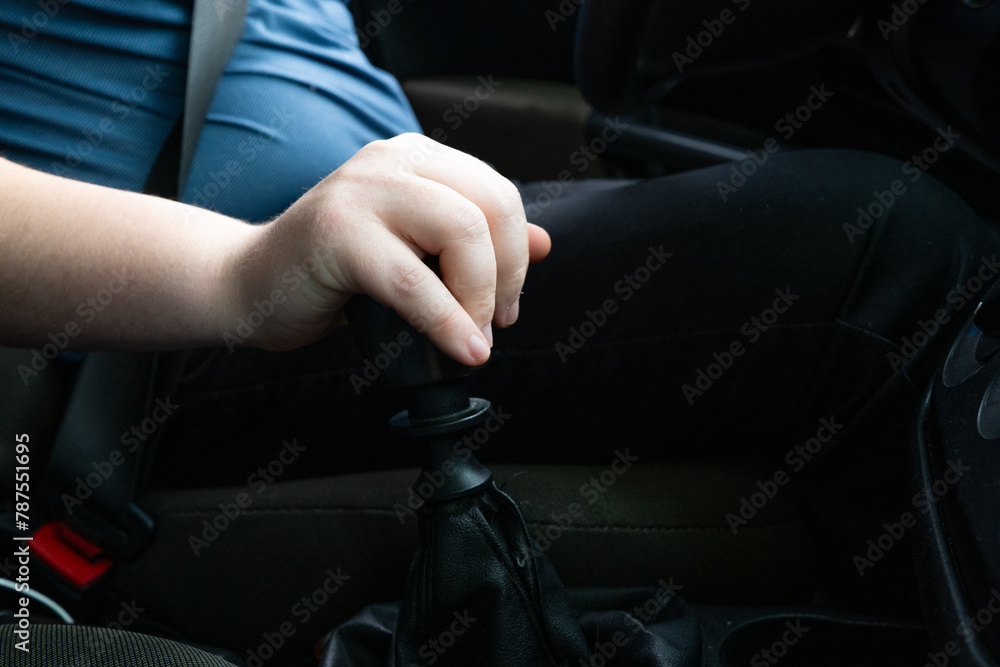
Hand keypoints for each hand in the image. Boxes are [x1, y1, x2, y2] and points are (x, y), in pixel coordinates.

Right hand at [231, 133, 551, 364]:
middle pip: (490, 208)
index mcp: (415, 157)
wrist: (248, 285)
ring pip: (461, 233)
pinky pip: (415, 282)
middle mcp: (391, 160)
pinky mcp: (338, 233)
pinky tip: (463, 350)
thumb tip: (544, 242)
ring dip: (480, 298)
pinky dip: (448, 322)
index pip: (498, 193)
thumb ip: (474, 240)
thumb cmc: (332, 272)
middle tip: (493, 323)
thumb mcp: (414, 249)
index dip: (516, 255)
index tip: (507, 305)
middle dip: (506, 277)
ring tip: (472, 336)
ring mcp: (362, 190)